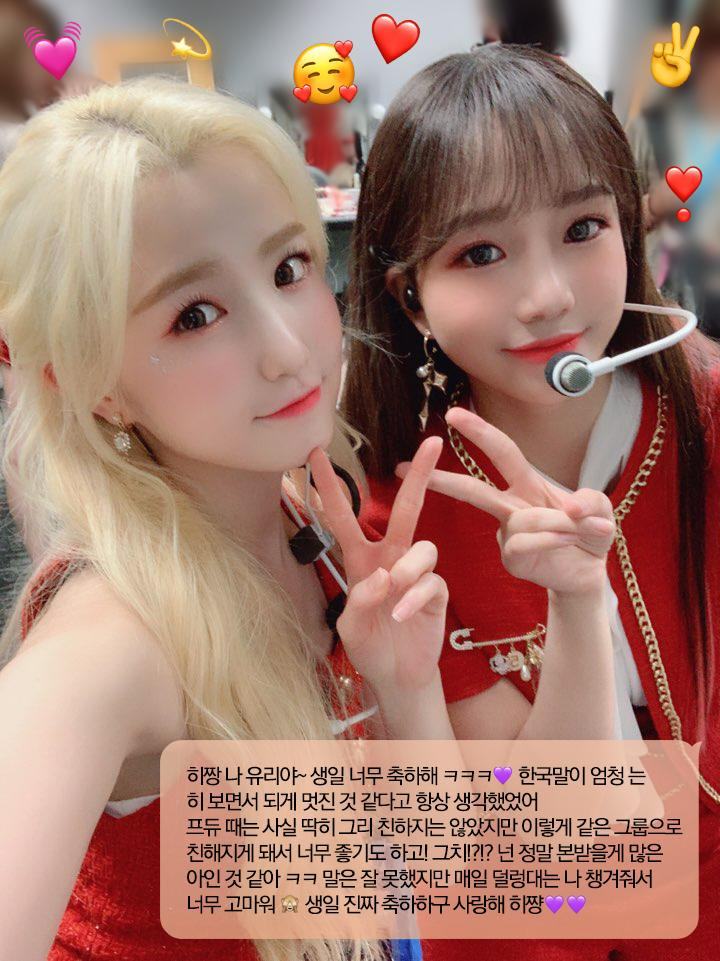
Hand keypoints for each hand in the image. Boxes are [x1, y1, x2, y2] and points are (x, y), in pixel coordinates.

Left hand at [308, 437, 447, 694]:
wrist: (396, 677)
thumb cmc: (369, 646)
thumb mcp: (349, 627)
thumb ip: (359, 601)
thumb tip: (382, 576)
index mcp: (360, 559)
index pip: (343, 516)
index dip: (329, 486)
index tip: (315, 453)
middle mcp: (390, 558)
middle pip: (407, 509)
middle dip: (418, 476)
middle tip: (431, 444)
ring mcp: (416, 574)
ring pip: (423, 547)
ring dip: (407, 569)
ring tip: (394, 597)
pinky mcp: (437, 592)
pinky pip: (431, 581)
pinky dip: (415, 597)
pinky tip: (403, 615)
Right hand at [396, 408, 615, 597]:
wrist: (590, 573)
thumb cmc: (590, 532)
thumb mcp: (601, 510)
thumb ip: (592, 501)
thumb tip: (572, 508)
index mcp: (528, 483)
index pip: (501, 451)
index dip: (480, 432)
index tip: (454, 415)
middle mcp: (512, 505)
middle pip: (474, 489)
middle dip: (443, 479)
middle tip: (406, 468)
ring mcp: (508, 534)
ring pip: (519, 519)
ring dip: (555, 523)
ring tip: (580, 529)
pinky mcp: (512, 559)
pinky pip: (526, 543)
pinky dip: (552, 540)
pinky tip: (568, 543)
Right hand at [651, 22, 699, 88]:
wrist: (665, 84)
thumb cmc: (677, 78)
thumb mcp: (684, 70)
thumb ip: (679, 61)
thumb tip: (668, 56)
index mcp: (684, 55)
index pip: (689, 43)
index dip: (692, 36)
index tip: (696, 28)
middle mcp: (675, 52)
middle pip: (676, 39)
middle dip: (676, 32)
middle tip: (675, 24)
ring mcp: (665, 53)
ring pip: (668, 44)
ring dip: (668, 51)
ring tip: (667, 59)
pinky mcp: (656, 56)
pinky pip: (658, 46)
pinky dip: (658, 50)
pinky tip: (659, 56)